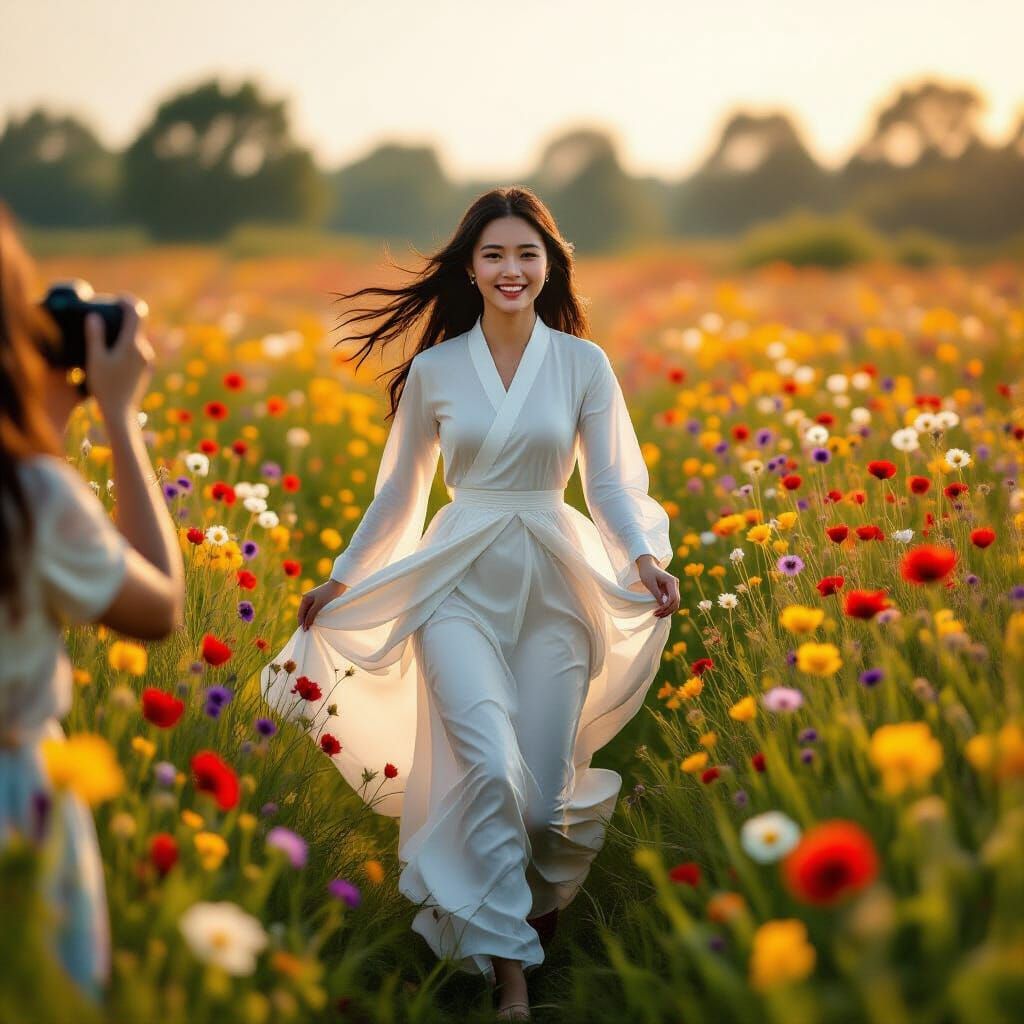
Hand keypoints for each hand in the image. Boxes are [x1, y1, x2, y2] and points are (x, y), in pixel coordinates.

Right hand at [84, 295, 153, 419]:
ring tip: (108, 332)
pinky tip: (114, 350)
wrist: (121, 411)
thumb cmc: (105, 386)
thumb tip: (94, 317)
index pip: (136, 313)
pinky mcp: (146, 368)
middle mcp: (144, 350)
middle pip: (137, 325)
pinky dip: (128, 344)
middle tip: (109, 313)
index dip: (128, 301)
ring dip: (125, 332)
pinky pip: (138, 349)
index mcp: (132, 345)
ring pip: (137, 338)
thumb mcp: (95, 359)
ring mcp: (147, 360)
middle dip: (125, 316)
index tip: (119, 298)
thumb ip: (95, 336)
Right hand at [298, 578, 347, 630]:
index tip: (305, 631)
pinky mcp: (318, 601)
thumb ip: (311, 615)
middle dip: (305, 622)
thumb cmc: (328, 594)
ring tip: (311, 628)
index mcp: (305, 599)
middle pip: (303, 614)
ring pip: (308, 613)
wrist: (338, 585)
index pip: (300, 614)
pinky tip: (316, 622)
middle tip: (307, 632)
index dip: (302, 623)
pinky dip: (313, 617)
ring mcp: (312, 600)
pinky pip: (313, 611)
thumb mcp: (319, 605)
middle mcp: (307, 599)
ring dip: (309, 620)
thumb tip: (305, 625)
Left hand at [637, 555, 679, 617]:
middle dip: (667, 610)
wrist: (647, 566)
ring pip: (675, 603)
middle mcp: (675, 584)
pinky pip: (671, 601)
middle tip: (657, 615)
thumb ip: (657, 594)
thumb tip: (662, 605)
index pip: (673, 597)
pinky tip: (660, 612)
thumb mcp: (650, 583)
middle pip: (676, 602)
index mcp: (672, 581)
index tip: (657, 611)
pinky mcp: (671, 590)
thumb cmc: (647, 573)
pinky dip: (667, 607)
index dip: (666, 606)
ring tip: (658, 615)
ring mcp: (674, 587)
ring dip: (668, 610)